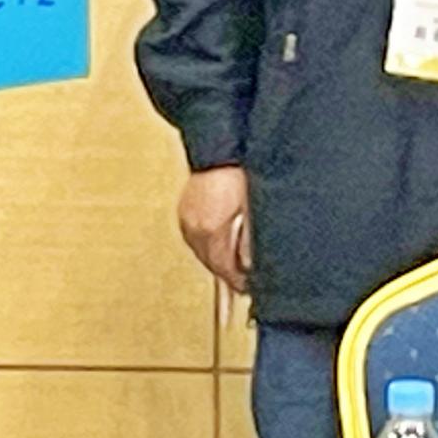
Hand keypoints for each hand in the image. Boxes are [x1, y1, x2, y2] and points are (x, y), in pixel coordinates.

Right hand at [178, 166, 250, 291]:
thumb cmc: (237, 173)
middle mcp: (195, 228)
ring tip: (231, 263)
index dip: (237, 281)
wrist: (219, 151)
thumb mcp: (252, 210)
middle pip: (210, 263)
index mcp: (211, 230)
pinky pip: (195, 236)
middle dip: (226, 273)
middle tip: (242, 280)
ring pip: (201, 251)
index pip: (223, 269)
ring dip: (216, 258)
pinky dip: (207, 243)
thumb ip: (249, 241)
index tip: (247, 286)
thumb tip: (250, 265)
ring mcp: (187, 219)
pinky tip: (218, 242)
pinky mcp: (185, 210)